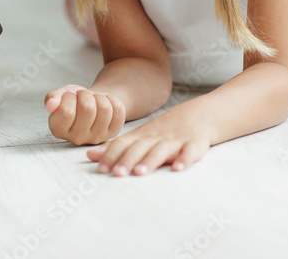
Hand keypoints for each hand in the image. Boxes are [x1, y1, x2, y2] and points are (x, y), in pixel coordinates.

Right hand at [44, 84, 125, 145]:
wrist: (90, 103)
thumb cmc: (73, 99)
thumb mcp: (60, 95)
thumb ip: (52, 98)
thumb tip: (51, 105)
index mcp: (59, 129)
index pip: (66, 111)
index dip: (69, 96)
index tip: (70, 95)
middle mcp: (77, 138)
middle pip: (87, 109)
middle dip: (85, 95)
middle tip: (83, 95)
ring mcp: (96, 138)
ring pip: (105, 109)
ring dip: (99, 97)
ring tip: (93, 99)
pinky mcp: (113, 133)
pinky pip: (118, 110)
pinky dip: (112, 99)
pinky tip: (104, 102)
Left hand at [85, 107, 212, 175]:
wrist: (198, 115)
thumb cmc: (162, 132)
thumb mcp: (139, 137)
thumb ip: (115, 148)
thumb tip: (89, 156)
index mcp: (141, 137)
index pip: (122, 144)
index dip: (111, 155)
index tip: (101, 170)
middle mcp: (156, 137)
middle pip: (140, 147)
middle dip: (128, 159)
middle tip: (117, 173)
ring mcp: (175, 140)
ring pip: (162, 149)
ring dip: (150, 160)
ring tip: (140, 172)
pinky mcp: (194, 143)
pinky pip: (190, 151)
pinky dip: (185, 159)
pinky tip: (178, 168)